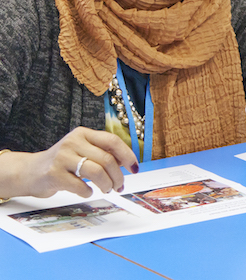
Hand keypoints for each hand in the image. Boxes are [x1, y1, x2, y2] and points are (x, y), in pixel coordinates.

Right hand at [0, 127, 138, 199]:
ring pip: (97, 171)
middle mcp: (73, 142)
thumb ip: (102, 153)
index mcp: (83, 134)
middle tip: (119, 186)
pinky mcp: (53, 174)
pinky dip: (88, 192)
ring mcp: (62, 157)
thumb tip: (127, 163)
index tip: (135, 168)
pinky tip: (87, 192)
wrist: (29, 171)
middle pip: (107, 159)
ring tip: (106, 190)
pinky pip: (80, 186)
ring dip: (106, 185)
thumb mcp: (82, 150)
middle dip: (118, 176)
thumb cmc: (62, 162)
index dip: (128, 155)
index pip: (112, 141)